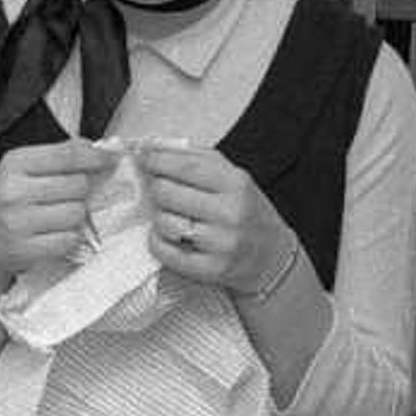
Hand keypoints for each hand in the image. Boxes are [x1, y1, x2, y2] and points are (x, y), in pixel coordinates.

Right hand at [0, 138, 113, 282]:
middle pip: (78, 185)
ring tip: (57, 219)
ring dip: (75, 218)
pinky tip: (52, 236)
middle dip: (81, 193)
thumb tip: (101, 149)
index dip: (96, 157)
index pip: (68, 155)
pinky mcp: (24, 248)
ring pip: (77, 213)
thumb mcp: (23, 171)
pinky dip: (68, 239)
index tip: (111, 159)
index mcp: (14, 163)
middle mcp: (13, 190)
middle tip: (66, 199)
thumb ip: (59, 157)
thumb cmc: (10, 205)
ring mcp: (17, 221)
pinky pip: (69, 239)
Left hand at [133, 143, 299, 299]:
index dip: (156, 160)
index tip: (143, 158)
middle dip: (157, 189)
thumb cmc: (245, 211)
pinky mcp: (211, 269)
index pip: (185, 166)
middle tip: (160, 190)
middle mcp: (231, 212)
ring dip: (159, 216)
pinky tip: (168, 236)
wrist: (272, 256)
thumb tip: (152, 146)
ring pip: (164, 222)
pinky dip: (157, 241)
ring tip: (171, 215)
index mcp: (236, 183)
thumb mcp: (232, 177)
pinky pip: (165, 251)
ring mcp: (222, 243)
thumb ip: (196, 157)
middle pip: (168, 193)